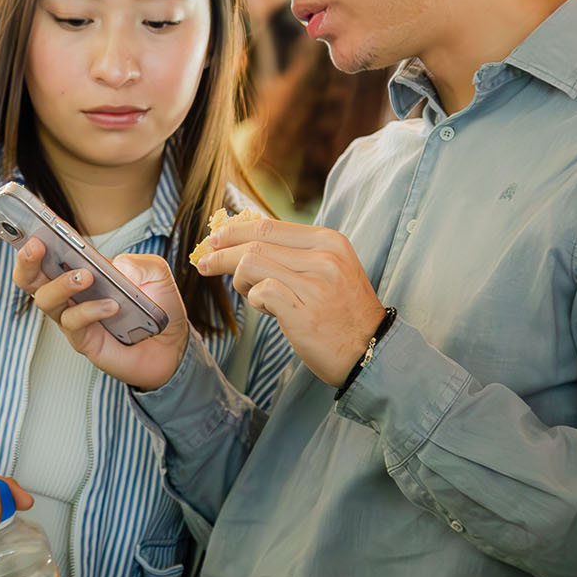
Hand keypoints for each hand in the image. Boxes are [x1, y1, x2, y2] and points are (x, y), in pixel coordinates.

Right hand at [12, 238, 190, 391]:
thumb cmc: (157, 306)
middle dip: (27, 261)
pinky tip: (111, 306)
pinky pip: (74, 324)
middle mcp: (71, 293)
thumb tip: (116, 266)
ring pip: (47, 300)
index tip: (32, 223)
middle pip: (31, 279)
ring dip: (62, 284)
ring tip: (85, 276)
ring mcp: (75, 317)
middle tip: (37, 246)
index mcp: (82, 270)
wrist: (172, 345)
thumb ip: (141, 262)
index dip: (35, 239)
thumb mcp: (157, 273)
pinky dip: (90, 310)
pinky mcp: (84, 341)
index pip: (49, 253)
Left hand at [196, 218, 383, 385]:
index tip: (215, 239)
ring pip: (252, 263)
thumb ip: (296, 254)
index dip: (235, 231)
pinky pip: (260, 293)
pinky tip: (266, 310)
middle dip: (221, 253)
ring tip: (249, 294)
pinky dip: (254, 300)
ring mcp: (315, 285)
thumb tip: (247, 243)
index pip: (269, 225)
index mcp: (328, 241)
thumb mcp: (330, 269)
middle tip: (204, 263)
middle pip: (255, 242)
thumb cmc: (344, 312)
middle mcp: (323, 258)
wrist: (372, 351)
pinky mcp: (304, 313)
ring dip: (240, 279)